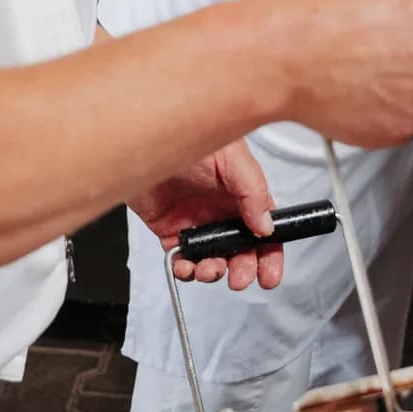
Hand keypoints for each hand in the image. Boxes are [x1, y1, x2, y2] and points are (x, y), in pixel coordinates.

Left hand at [130, 138, 282, 292]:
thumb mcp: (229, 156)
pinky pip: (182, 257)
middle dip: (243, 269)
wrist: (142, 138)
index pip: (264, 227)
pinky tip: (186, 265)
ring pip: (212, 258)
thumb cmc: (185, 133)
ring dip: (214, 271)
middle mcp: (221, 208)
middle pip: (240, 250)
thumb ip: (252, 190)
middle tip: (239, 278)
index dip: (270, 254)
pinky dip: (185, 268)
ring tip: (210, 268)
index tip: (270, 274)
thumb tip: (264, 225)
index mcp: (241, 191)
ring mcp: (196, 221)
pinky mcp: (171, 229)